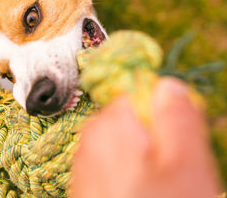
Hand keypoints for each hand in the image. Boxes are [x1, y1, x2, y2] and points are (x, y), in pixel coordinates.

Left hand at [71, 78, 220, 197]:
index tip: (183, 137)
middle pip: (134, 121)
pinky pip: (116, 167)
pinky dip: (133, 177)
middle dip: (159, 138)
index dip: (167, 112)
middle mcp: (92, 139)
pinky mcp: (88, 183)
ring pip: (127, 146)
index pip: (140, 93)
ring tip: (163, 189)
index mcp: (110, 123)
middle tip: (177, 171)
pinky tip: (145, 195)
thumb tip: (168, 84)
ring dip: (149, 161)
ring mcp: (86, 162)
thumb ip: (176, 116)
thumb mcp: (184, 165)